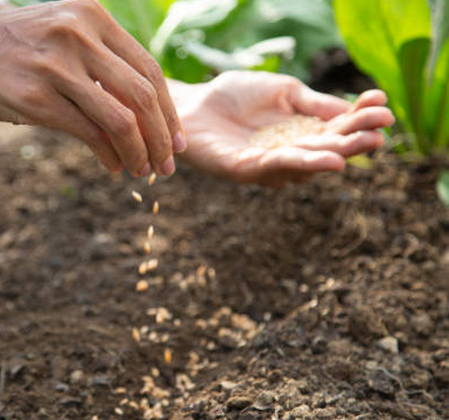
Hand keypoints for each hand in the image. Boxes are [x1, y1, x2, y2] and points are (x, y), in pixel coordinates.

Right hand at [0, 0, 184, 175]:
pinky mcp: (37, 98)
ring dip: (140, 152)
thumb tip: (141, 103)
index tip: (176, 138)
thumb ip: (99, 56)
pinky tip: (114, 167)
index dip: (168, 108)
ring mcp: (57, 66)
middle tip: (169, 164)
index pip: (148, 67)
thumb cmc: (10, 49)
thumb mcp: (60, 33)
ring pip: (121, 119)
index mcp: (90, 15)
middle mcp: (78, 34)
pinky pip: (89, 133)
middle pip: (143, 93)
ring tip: (145, 171)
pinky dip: (109, 155)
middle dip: (162, 136)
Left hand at [169, 71, 394, 186]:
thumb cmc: (236, 95)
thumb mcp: (284, 92)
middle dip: (355, 141)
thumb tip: (352, 109)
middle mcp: (290, 152)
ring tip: (357, 148)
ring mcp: (268, 164)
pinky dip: (300, 162)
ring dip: (332, 155)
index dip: (360, 118)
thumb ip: (314, 103)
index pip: (338, 127)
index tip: (382, 104)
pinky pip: (274, 167)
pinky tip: (324, 159)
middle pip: (327, 150)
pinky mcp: (243, 170)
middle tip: (380, 133)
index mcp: (303, 131)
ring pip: (305, 163)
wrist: (193, 103)